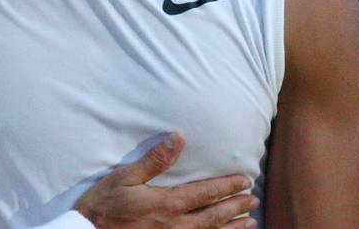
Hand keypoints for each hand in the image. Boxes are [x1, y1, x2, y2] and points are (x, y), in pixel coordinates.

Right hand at [74, 132, 258, 227]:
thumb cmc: (105, 205)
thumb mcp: (125, 177)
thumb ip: (155, 159)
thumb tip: (178, 137)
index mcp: (168, 204)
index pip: (207, 193)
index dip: (228, 186)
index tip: (245, 181)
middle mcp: (177, 226)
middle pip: (215, 216)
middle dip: (237, 207)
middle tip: (253, 201)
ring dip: (232, 228)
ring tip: (250, 223)